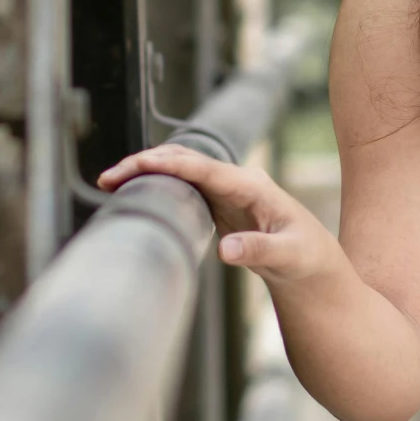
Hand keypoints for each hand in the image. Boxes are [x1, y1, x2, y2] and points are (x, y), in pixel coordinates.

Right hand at [96, 144, 332, 290]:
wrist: (310, 259)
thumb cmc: (305, 256)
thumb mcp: (289, 255)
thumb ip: (259, 250)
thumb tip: (226, 250)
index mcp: (252, 186)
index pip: (205, 168)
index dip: (171, 164)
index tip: (139, 165)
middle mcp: (236, 180)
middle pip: (186, 161)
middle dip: (147, 163)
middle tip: (109, 178)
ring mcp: (226, 189)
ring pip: (180, 170)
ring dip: (146, 171)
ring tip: (110, 182)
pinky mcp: (217, 202)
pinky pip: (182, 185)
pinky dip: (156, 184)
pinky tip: (133, 192)